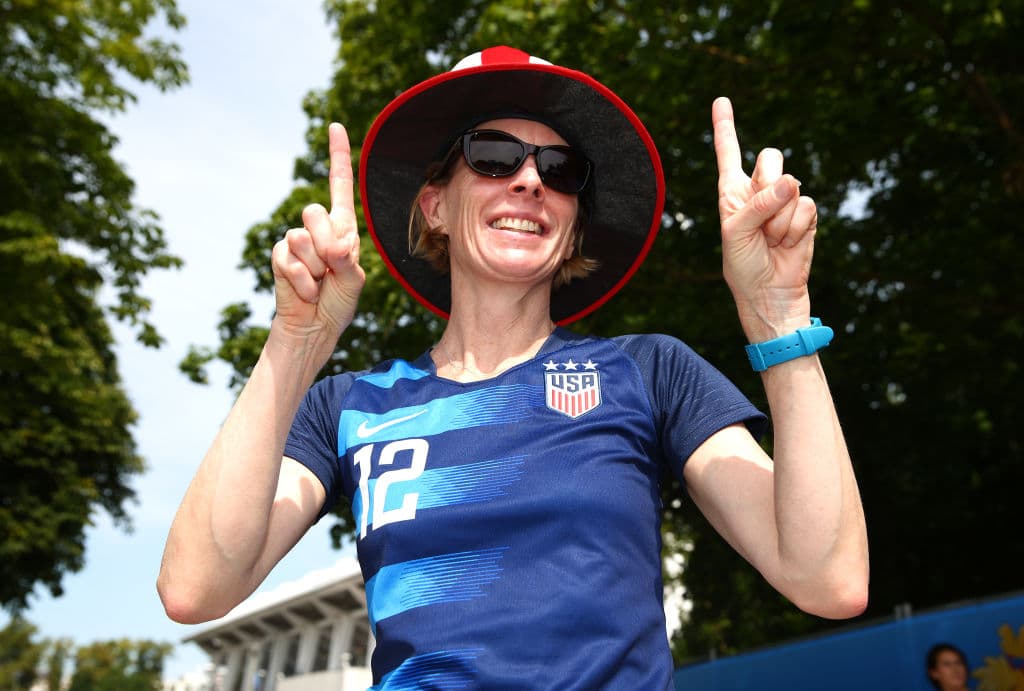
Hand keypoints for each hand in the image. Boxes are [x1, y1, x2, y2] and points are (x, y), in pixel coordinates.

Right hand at [271, 123, 365, 343]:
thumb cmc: (339, 301)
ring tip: (319, 282)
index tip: (336, 125)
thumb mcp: (353, 280)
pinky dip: (301, 280)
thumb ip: (346, 260)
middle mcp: (319, 229)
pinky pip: (288, 258)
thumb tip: (331, 248)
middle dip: (326, 243)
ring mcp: (297, 242)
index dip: (338, 155)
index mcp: (343, 227)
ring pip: (301, 237)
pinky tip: (306, 291)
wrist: (316, 326)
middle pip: (314, 212)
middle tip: (331, 269)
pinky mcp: (279, 257)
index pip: (340, 185)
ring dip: (314, 267)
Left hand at [712, 97, 815, 339]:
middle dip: (768, 184)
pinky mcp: (805, 215)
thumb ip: (757, 205)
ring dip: (779, 219)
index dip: (725, 127)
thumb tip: (791, 183)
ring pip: (791, 186)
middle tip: (761, 220)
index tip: (721, 100)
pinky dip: (795, 229)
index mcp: (732, 192)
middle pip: (772, 158)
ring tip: (772, 241)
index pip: (728, 154)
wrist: (770, 293)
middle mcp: (758, 191)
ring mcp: (784, 202)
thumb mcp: (736, 234)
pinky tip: (788, 244)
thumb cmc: (743, 266)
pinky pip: (806, 206)